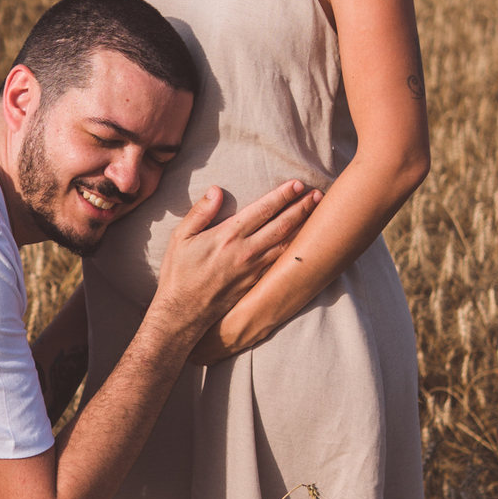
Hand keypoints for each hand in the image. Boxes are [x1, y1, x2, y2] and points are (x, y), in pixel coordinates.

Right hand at [152, 180, 322, 344]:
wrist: (183, 313)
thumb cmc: (179, 274)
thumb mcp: (180, 237)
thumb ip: (200, 212)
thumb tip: (216, 190)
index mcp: (228, 235)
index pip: (263, 210)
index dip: (283, 195)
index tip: (297, 184)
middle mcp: (246, 251)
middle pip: (282, 225)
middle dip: (302, 208)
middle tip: (318, 195)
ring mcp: (254, 269)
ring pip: (286, 244)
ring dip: (304, 227)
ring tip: (317, 214)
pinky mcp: (256, 283)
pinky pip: (280, 263)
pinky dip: (295, 250)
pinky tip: (303, 243)